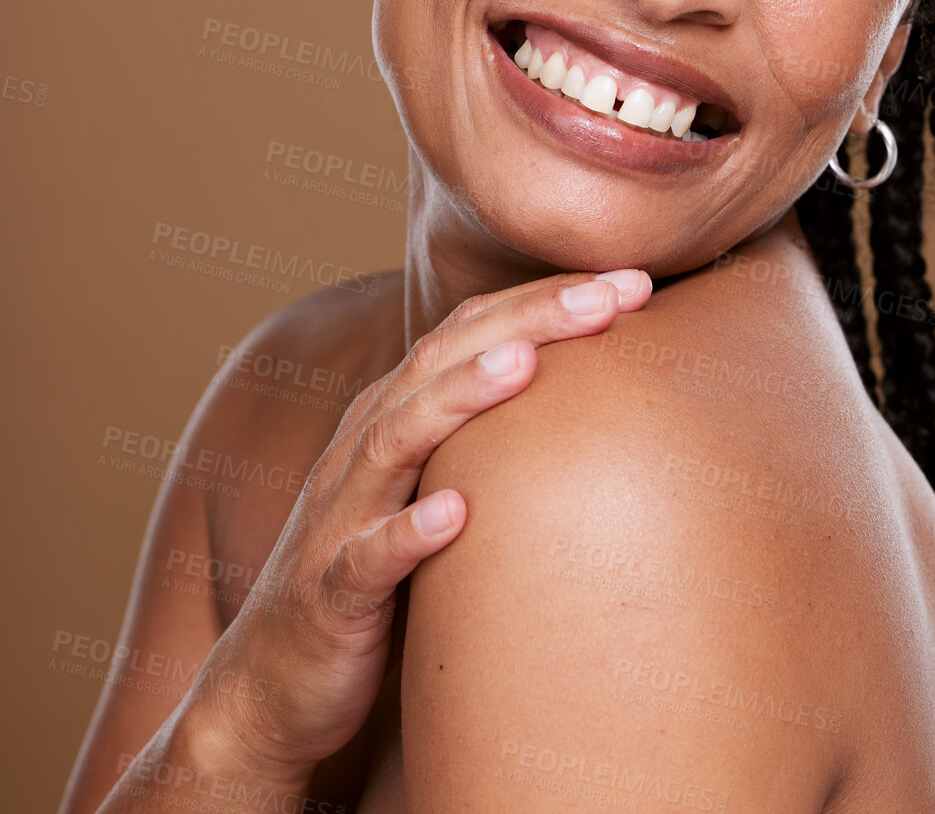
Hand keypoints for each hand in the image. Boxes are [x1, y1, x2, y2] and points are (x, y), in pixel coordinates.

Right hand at [183, 267, 651, 777]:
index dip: (546, 299)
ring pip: (396, 440)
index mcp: (394, 416)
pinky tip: (457, 515)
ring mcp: (341, 517)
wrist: (274, 684)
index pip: (471, 333)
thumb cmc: (378, 576)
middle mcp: (364, 449)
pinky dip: (407, 533)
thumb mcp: (432, 490)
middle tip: (610, 293)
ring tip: (524, 363)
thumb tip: (595, 400)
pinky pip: (366, 559)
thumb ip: (487, 440)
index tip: (632, 279)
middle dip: (528, 320)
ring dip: (458, 397)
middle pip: (442, 363)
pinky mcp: (330, 594)